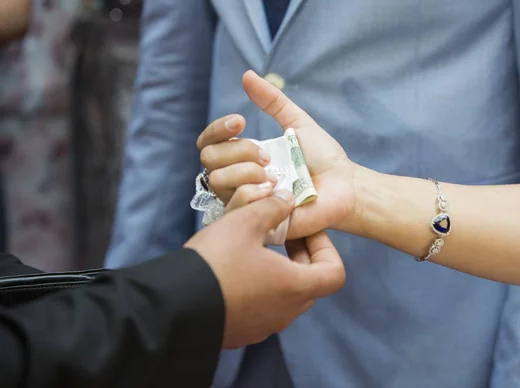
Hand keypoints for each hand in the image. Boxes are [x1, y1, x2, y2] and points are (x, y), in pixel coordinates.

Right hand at [183, 190, 345, 348]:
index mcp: (295, 287)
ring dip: (280, 272)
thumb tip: (287, 199)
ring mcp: (263, 327)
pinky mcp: (242, 333)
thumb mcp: (245, 222)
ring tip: (256, 249)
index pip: (334, 273)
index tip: (305, 231)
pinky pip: (262, 309)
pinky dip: (260, 289)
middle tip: (282, 234)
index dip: (326, 248)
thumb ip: (273, 207)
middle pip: (311, 283)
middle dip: (302, 256)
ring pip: (286, 297)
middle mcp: (285, 313)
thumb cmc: (216, 261)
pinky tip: (235, 271)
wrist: (173, 304)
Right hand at [197, 70, 357, 237]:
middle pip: (209, 160)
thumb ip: (272, 101)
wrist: (344, 187)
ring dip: (248, 173)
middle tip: (269, 157)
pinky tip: (276, 193)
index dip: (217, 129)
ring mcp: (244, 200)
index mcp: (243, 156)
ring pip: (218, 181)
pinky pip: (234, 207)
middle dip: (239, 152)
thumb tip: (247, 75)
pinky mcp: (253, 222)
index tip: (241, 121)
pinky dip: (253, 194)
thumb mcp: (297, 124)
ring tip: (276, 178)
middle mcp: (238, 178)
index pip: (208, 142)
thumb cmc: (322, 158)